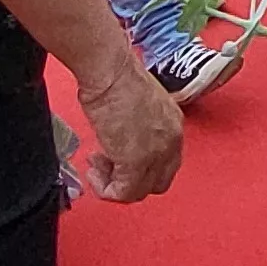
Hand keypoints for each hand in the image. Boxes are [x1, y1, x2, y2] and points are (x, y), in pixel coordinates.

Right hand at [75, 56, 185, 201]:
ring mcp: (156, 154)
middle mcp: (171, 141)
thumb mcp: (137, 104)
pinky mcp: (137, 164)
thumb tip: (122, 140)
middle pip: (157, 182)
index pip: (166, 163)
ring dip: (114, 185)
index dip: (141, 167)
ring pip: (139, 191)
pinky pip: (123, 193)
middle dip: (130, 180)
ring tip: (96, 165)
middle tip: (107, 166)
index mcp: (173, 124)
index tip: (118, 158)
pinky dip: (105, 189)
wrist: (110, 72)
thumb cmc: (116, 76)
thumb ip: (138, 126)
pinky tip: (94, 172)